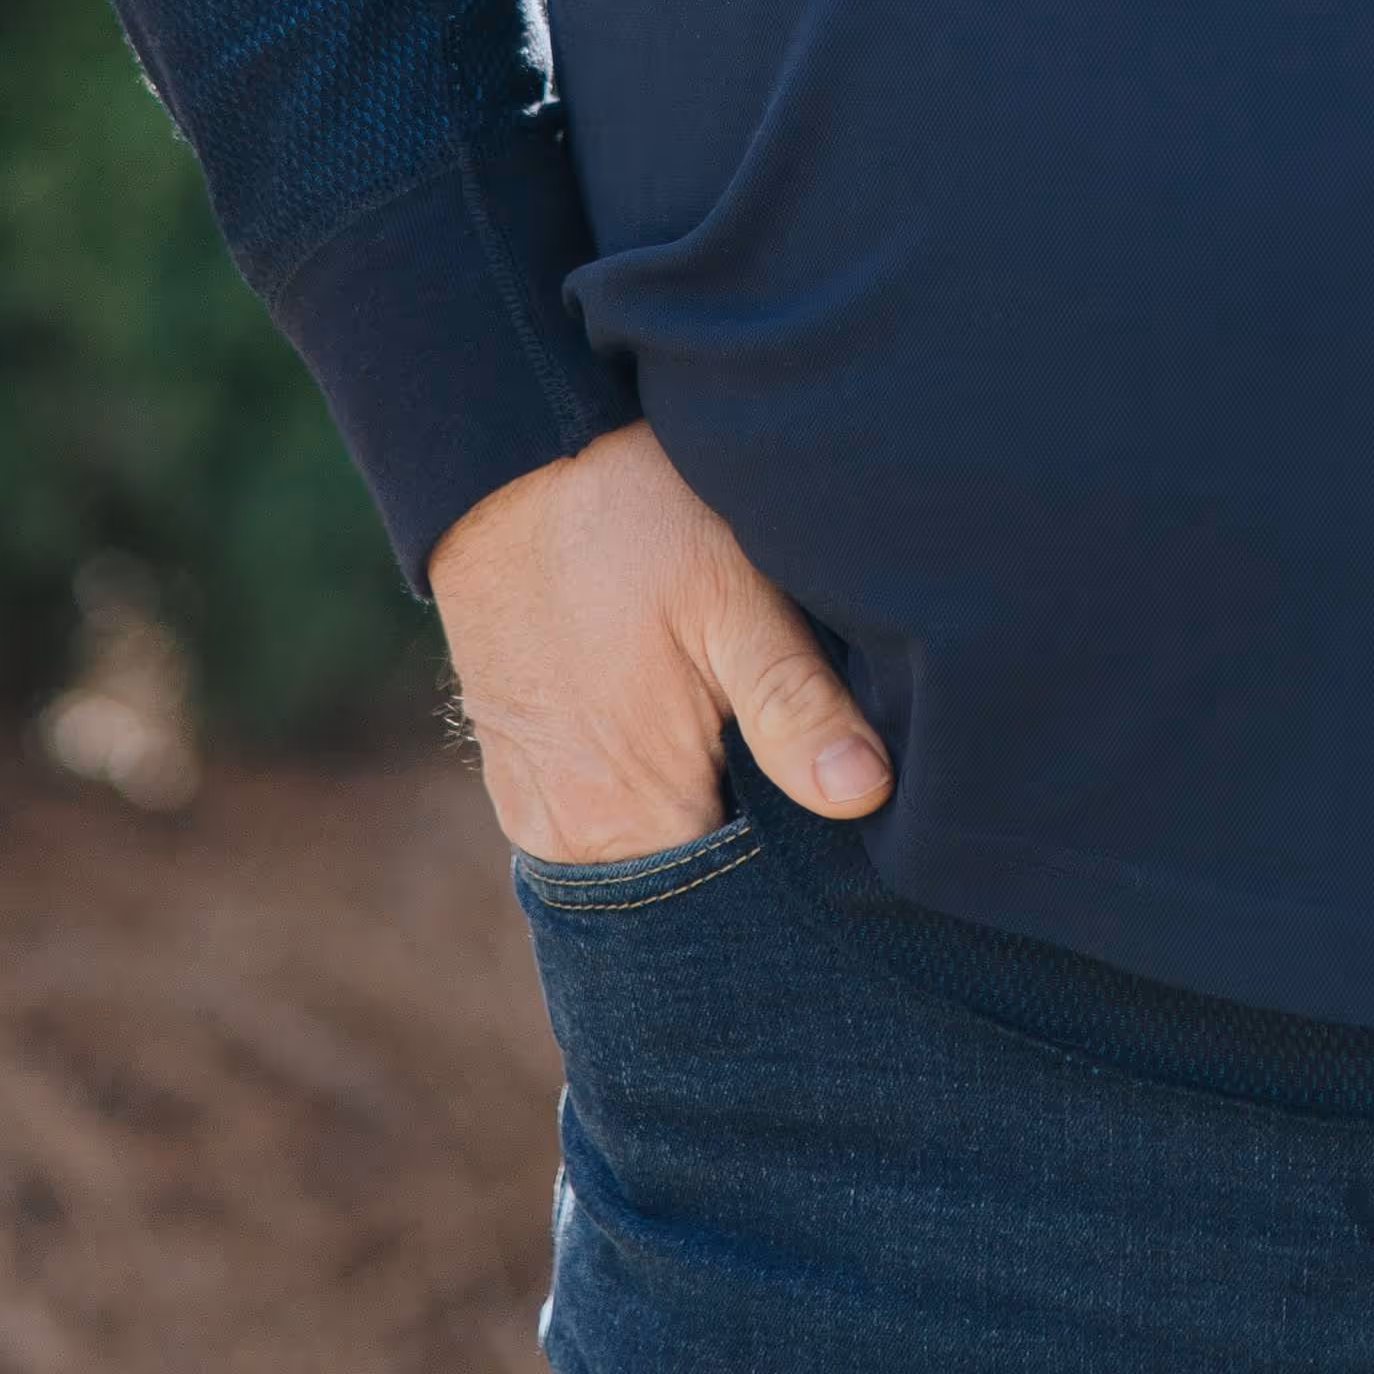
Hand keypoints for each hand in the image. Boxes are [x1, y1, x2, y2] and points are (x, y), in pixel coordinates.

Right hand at [425, 421, 893, 863]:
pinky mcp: (515, 766)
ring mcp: (531, 804)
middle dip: (748, 872)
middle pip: (680, 897)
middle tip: (812, 805)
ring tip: (758, 773)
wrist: (508, 457)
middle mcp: (566, 837)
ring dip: (697, 832)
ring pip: (638, 859)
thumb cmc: (629, 517)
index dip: (792, 894)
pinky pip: (594, 821)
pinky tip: (696, 749)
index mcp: (626, 816)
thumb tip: (866, 794)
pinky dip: (648, 802)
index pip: (725, 916)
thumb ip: (795, 705)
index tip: (842, 855)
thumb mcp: (733, 594)